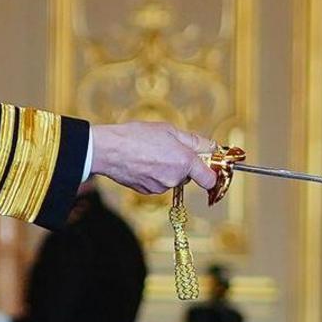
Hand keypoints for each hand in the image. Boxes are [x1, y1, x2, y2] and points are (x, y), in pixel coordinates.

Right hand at [85, 120, 219, 196]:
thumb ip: (195, 141)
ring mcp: (160, 187)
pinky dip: (154, 173)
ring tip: (150, 152)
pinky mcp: (147, 191)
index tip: (209, 165)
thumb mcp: (170, 130)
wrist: (108, 150)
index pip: (209, 180)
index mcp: (184, 162)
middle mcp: (174, 178)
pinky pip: (158, 182)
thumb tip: (213, 148)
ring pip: (172, 178)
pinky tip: (142, 161)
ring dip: (166, 167)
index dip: (211, 173)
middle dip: (183, 163)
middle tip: (169, 147)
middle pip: (188, 175)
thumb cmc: (137, 136)